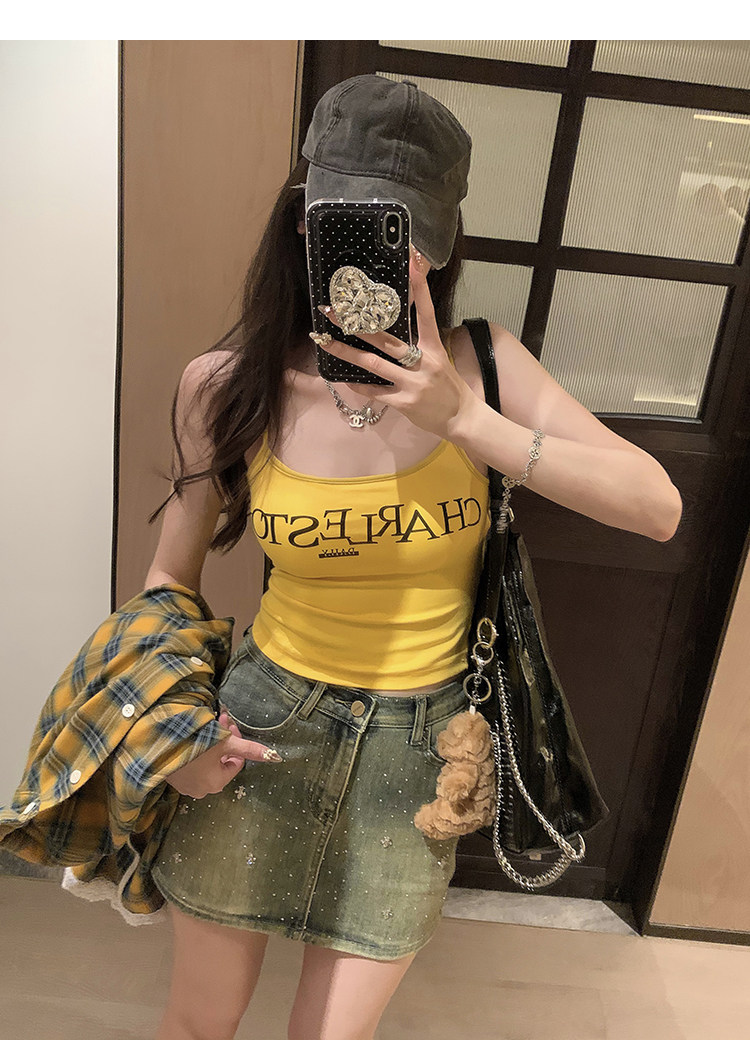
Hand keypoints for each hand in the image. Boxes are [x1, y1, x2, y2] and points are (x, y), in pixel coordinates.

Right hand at [164, 711, 282, 799]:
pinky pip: (193, 766)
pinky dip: (198, 752)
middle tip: (222, 721)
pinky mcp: (175, 778)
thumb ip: (250, 750)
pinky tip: (196, 738)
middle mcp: (202, 790)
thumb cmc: (196, 744)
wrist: (159, 742)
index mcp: (217, 784)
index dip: (236, 741)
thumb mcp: (226, 743)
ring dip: (212, 744)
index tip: (229, 725)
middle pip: (223, 762)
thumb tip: (276, 757)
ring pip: (208, 762)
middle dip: (225, 741)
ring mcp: (187, 786)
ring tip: (210, 726)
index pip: (236, 762)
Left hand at [316, 245, 475, 439]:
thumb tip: (394, 330)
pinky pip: (375, 391)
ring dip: (346, 352)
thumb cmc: (448, 388)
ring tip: (326, 342)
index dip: (419, 288)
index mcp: (434, 348)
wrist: (461, 419)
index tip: (411, 263)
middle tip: (333, 310)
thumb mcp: (439, 360)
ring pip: (373, 364)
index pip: (426, 313)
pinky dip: (359, 385)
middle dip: (357, 324)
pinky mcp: (404, 402)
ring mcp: (412, 382)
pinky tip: (345, 378)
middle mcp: (423, 362)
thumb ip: (420, 345)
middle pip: (385, 338)